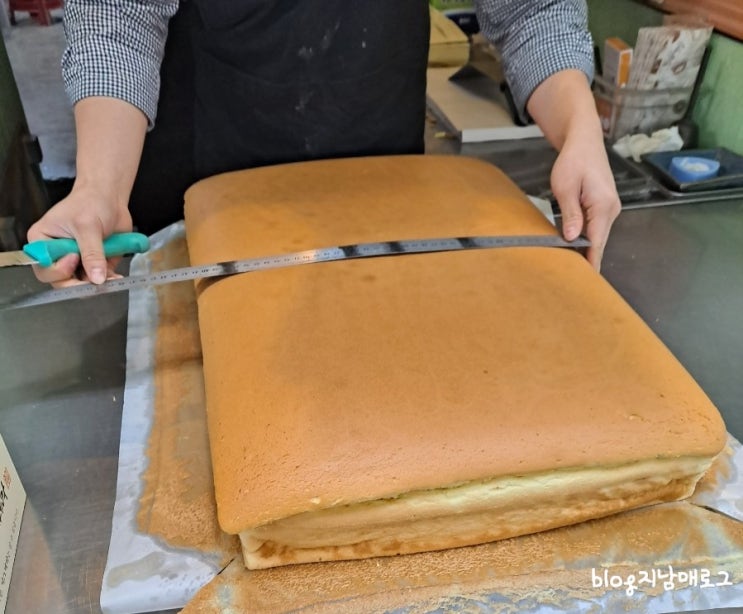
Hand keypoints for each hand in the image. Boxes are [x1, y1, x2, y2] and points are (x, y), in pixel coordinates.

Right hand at [27, 184, 132, 286]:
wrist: (110, 197)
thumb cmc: (91, 202)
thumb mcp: (88, 227)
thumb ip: (92, 253)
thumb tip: (96, 278)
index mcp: (43, 241)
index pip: (43, 267)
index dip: (58, 270)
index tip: (73, 259)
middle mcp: (56, 254)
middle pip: (60, 281)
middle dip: (78, 284)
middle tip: (95, 279)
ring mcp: (75, 261)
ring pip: (80, 284)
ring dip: (96, 285)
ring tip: (110, 278)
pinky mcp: (92, 264)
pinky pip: (97, 280)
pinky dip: (107, 281)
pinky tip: (116, 278)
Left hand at [550, 134, 620, 269]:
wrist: (584, 141)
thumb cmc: (573, 160)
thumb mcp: (565, 186)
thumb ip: (570, 213)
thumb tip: (571, 238)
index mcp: (603, 206)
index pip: (596, 242)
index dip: (590, 262)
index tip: (586, 282)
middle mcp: (611, 210)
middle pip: (599, 242)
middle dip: (588, 261)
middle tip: (574, 282)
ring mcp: (609, 209)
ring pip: (597, 236)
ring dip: (586, 251)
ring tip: (573, 271)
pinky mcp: (604, 207)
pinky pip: (595, 228)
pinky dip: (586, 240)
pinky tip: (575, 250)